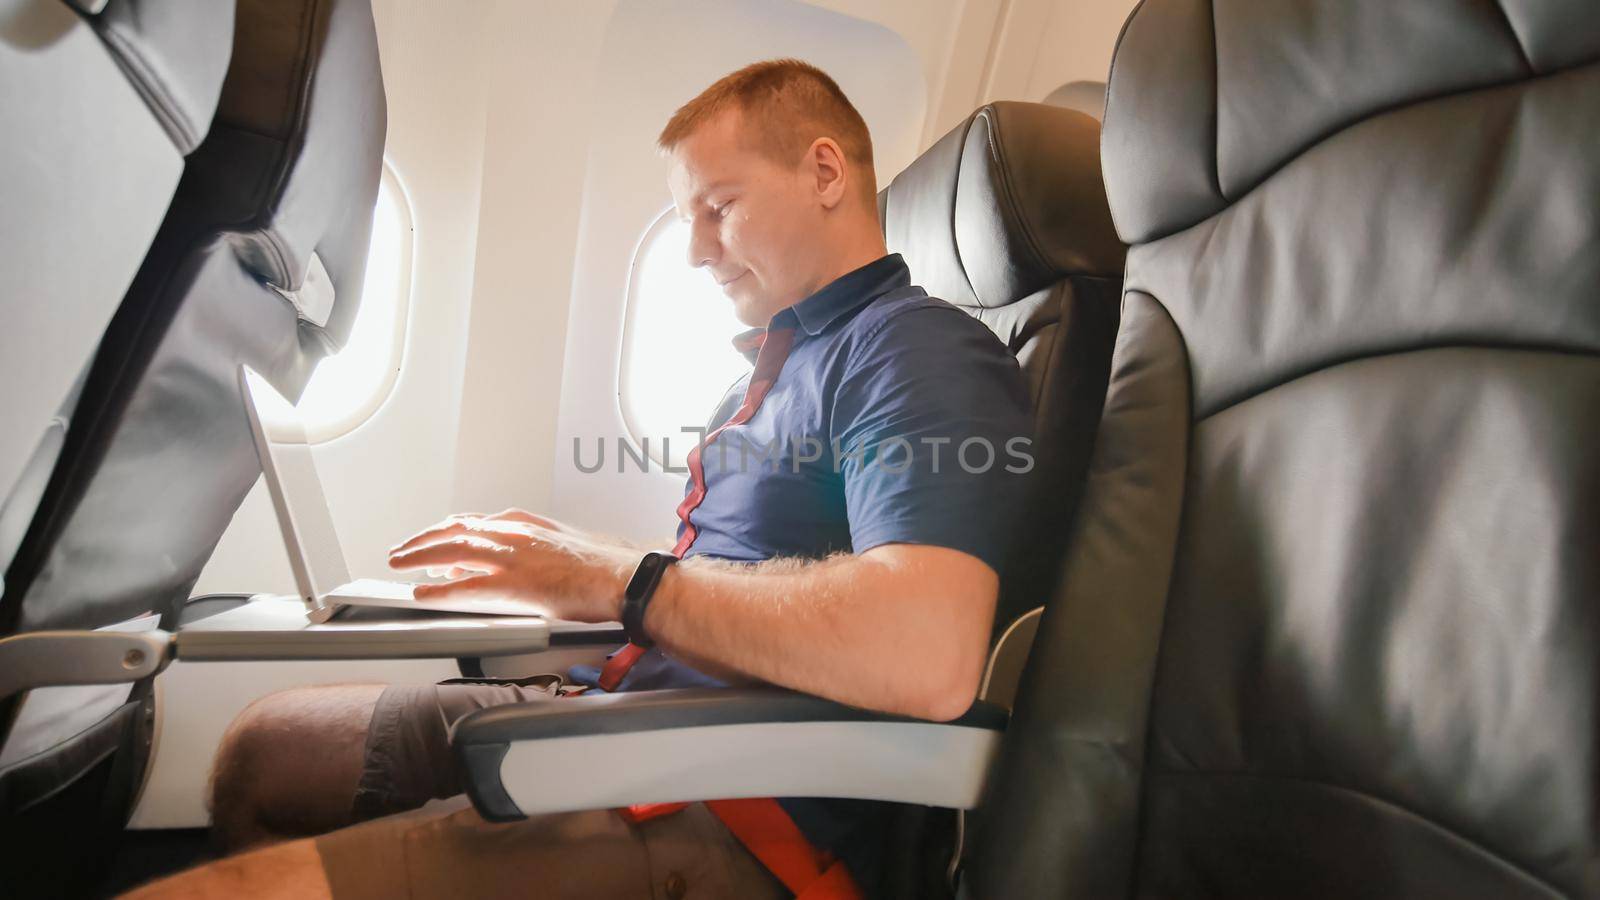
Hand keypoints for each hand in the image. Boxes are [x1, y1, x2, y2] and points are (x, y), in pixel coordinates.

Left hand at [387, 509, 634, 621]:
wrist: (625, 576)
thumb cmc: (606, 565)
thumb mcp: (566, 545)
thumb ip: (535, 551)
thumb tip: (520, 564)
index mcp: (527, 524)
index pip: (474, 522)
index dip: (447, 530)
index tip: (434, 536)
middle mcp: (514, 534)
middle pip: (454, 531)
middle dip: (423, 540)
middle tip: (403, 550)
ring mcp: (511, 557)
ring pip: (451, 552)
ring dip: (420, 557)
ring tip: (400, 564)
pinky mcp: (513, 584)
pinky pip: (464, 588)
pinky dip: (438, 591)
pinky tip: (422, 595)